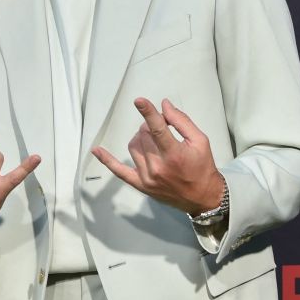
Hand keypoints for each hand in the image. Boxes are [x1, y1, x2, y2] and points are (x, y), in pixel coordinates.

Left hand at [92, 98, 223, 214]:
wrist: (203, 197)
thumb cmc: (203, 168)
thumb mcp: (200, 141)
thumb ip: (182, 122)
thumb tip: (164, 106)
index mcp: (174, 154)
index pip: (157, 129)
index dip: (148, 112)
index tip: (139, 101)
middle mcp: (158, 166)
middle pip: (144, 134)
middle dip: (151, 125)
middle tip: (162, 127)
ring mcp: (147, 177)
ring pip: (133, 146)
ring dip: (141, 137)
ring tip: (153, 140)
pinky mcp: (140, 185)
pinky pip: (119, 171)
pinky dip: (107, 160)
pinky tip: (96, 150)